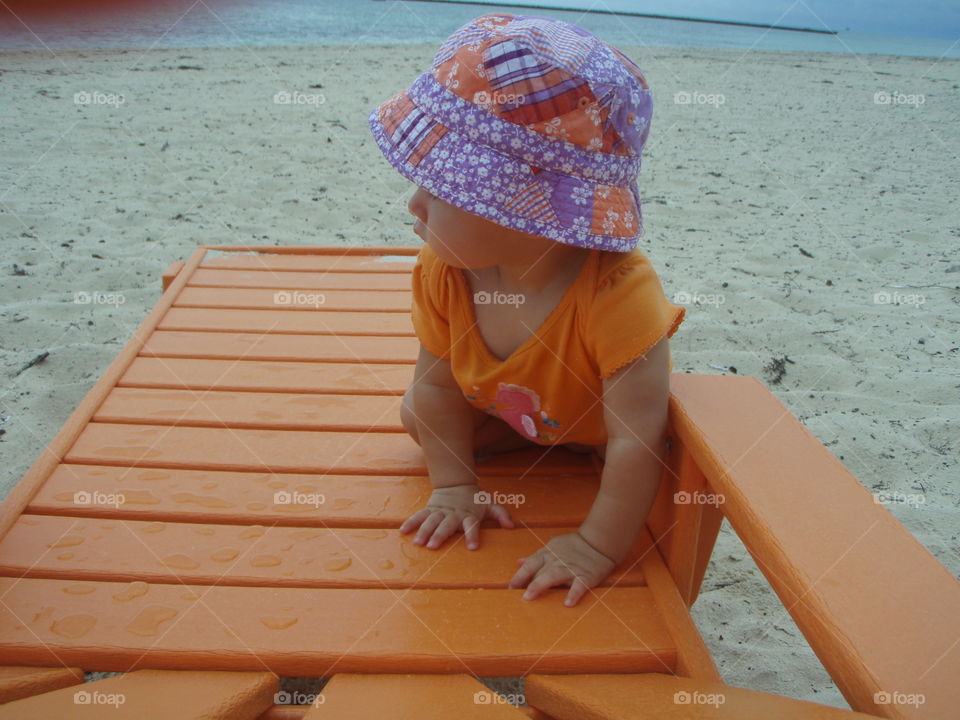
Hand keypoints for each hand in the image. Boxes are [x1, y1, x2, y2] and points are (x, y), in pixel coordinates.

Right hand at [398, 483, 514, 549]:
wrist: (457, 485)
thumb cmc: (475, 500)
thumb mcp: (490, 504)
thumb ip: (501, 514)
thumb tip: (511, 526)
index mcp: (469, 515)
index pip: (472, 525)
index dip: (473, 535)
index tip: (473, 547)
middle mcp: (453, 514)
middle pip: (446, 525)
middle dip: (439, 535)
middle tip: (433, 546)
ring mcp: (440, 512)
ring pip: (431, 521)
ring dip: (424, 531)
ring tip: (418, 543)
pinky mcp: (430, 509)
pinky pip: (419, 516)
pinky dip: (411, 522)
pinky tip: (403, 531)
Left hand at [508, 531, 616, 606]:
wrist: (598, 541)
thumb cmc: (573, 546)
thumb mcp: (551, 547)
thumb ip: (536, 556)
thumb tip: (519, 562)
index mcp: (547, 554)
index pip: (530, 565)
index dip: (519, 576)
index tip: (510, 588)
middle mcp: (556, 561)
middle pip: (539, 571)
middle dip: (527, 583)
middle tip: (517, 596)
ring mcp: (571, 568)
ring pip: (553, 576)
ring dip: (540, 585)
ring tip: (530, 597)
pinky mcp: (585, 576)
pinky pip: (578, 585)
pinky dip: (573, 594)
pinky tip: (567, 603)